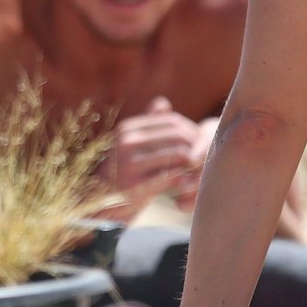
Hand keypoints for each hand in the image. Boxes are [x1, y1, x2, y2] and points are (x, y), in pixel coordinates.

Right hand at [105, 99, 212, 219]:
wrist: (101, 204)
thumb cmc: (124, 171)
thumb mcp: (132, 145)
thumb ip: (147, 124)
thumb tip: (163, 103)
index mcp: (127, 129)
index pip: (172, 121)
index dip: (191, 131)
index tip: (201, 144)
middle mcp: (125, 142)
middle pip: (178, 137)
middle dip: (196, 147)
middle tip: (205, 159)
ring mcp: (128, 164)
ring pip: (178, 155)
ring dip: (193, 164)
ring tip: (199, 171)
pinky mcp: (134, 186)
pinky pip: (170, 178)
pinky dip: (184, 180)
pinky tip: (187, 184)